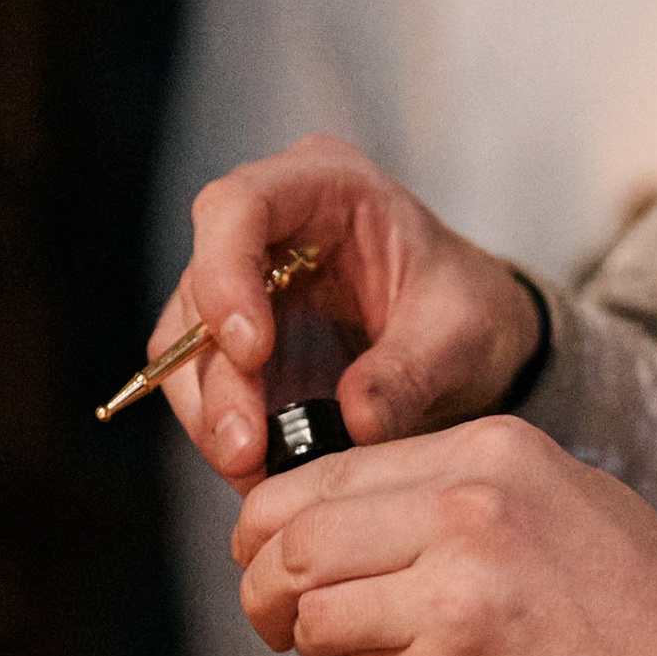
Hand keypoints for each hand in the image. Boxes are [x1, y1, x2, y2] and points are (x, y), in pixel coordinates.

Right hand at [152, 139, 540, 484]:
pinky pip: (203, 389)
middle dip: (218, 376)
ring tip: (254, 470)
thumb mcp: (462, 333)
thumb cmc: (467, 308)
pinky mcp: (233, 346)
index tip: (250, 351)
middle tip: (247, 447)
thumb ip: (410, 371)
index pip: (239, 206)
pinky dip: (223, 433)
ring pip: (186, 348)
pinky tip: (257, 471)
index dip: (225, 274)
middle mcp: (267, 228)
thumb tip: (355, 421)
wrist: (469, 341)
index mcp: (323, 184)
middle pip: (199, 288)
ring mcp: (243, 287)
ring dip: (212, 415)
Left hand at [231, 418, 656, 655]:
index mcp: (488, 454)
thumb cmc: (649, 605)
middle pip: (293, 543)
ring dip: (318, 647)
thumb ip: (451, 494)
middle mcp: (464, 513)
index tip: (268, 554)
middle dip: (265, 591)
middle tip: (277, 618)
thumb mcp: (558, 495)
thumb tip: (342, 519)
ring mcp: (451, 599)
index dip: (270, 525)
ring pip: (313, 617)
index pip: (322, 475)